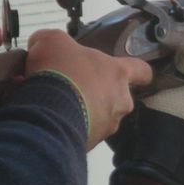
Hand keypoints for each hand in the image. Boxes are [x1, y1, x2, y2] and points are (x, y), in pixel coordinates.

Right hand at [25, 30, 152, 149]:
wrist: (47, 112)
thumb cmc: (58, 71)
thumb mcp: (51, 41)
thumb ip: (53, 41)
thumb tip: (42, 44)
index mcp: (117, 73)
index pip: (141, 70)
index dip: (139, 71)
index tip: (139, 75)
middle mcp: (120, 101)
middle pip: (116, 97)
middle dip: (97, 94)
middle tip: (74, 89)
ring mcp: (107, 126)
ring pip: (99, 118)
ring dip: (82, 112)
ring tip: (57, 107)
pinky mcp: (91, 144)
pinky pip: (83, 134)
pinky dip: (69, 127)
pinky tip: (51, 120)